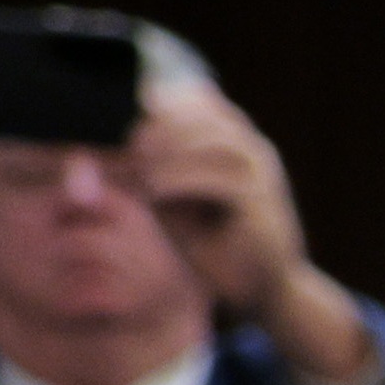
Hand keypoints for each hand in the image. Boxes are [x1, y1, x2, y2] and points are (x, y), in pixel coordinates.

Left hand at [124, 62, 376, 384]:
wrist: (265, 287)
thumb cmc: (214, 241)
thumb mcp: (176, 194)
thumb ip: (157, 160)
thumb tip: (118, 131)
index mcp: (237, 139)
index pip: (193, 97)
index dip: (155, 111)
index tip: (129, 139)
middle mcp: (253, 147)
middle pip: (194, 113)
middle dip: (153, 131)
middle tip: (127, 157)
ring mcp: (260, 172)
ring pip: (203, 140)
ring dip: (162, 155)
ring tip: (140, 177)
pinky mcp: (259, 201)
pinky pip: (209, 176)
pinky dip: (173, 181)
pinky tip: (154, 195)